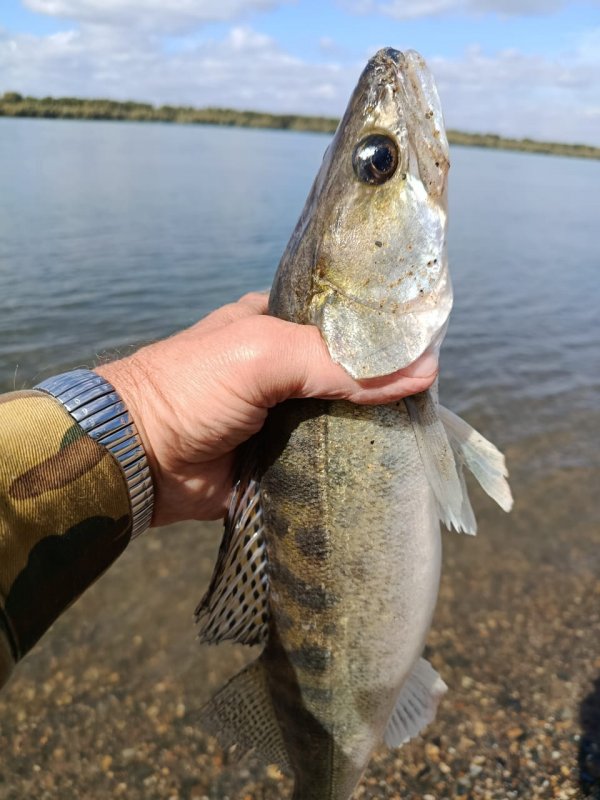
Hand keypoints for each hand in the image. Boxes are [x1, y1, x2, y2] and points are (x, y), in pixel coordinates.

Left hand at [96, 293, 437, 525]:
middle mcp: (284, 367)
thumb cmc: (193, 386)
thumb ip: (337, 361)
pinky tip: (390, 469)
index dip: (384, 334)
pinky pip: (327, 462)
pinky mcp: (281, 461)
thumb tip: (422, 370)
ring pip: (343, 420)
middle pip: (350, 374)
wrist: (138, 458)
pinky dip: (352, 466)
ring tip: (423, 435)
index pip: (345, 322)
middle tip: (433, 400)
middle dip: (385, 387)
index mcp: (277, 326)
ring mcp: (284, 417)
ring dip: (373, 430)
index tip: (431, 347)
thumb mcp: (265, 352)